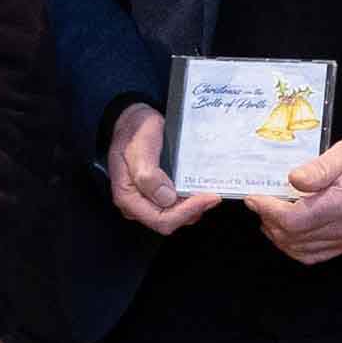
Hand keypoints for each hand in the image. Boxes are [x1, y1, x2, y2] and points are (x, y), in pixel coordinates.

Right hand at [105, 104, 211, 234]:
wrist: (132, 121)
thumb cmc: (134, 131)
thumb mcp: (140, 147)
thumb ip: (148, 174)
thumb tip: (166, 198)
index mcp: (128, 197)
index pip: (160, 219)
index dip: (186, 212)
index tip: (208, 197)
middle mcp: (136, 204)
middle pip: (169, 221)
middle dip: (193, 210)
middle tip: (213, 195)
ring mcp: (146, 200)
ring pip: (174, 215)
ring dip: (193, 207)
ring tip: (209, 191)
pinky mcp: (156, 194)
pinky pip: (175, 205)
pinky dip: (189, 200)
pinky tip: (199, 188)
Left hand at [257, 132, 341, 265]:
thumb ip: (318, 169)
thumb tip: (293, 179)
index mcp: (341, 204)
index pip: (294, 219)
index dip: (268, 210)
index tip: (255, 198)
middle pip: (293, 237)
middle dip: (269, 221)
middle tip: (259, 204)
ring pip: (300, 250)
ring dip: (279, 237)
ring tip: (268, 217)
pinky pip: (314, 256)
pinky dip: (295, 248)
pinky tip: (287, 233)